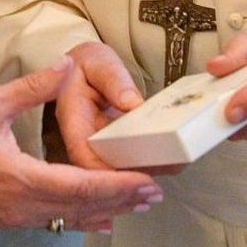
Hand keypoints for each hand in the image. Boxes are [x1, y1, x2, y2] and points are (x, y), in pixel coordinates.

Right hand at [0, 58, 162, 232]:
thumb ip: (33, 88)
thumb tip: (66, 65)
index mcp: (20, 178)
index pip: (81, 186)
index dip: (118, 185)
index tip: (146, 181)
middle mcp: (20, 204)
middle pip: (82, 207)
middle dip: (121, 199)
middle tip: (155, 191)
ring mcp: (13, 215)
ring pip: (68, 217)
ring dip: (104, 208)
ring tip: (135, 201)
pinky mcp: (6, 215)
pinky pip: (51, 219)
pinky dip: (78, 215)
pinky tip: (97, 214)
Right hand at [54, 42, 182, 174]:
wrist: (83, 68)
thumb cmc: (87, 64)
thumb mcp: (97, 62)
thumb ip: (113, 79)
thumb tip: (132, 103)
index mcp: (73, 121)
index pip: (83, 156)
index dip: (106, 173)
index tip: (135, 176)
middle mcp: (83, 142)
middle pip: (101, 175)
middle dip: (131, 185)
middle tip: (162, 179)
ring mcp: (97, 149)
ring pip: (114, 177)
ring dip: (141, 182)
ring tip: (173, 170)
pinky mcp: (111, 150)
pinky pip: (125, 167)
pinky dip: (146, 171)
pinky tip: (171, 164)